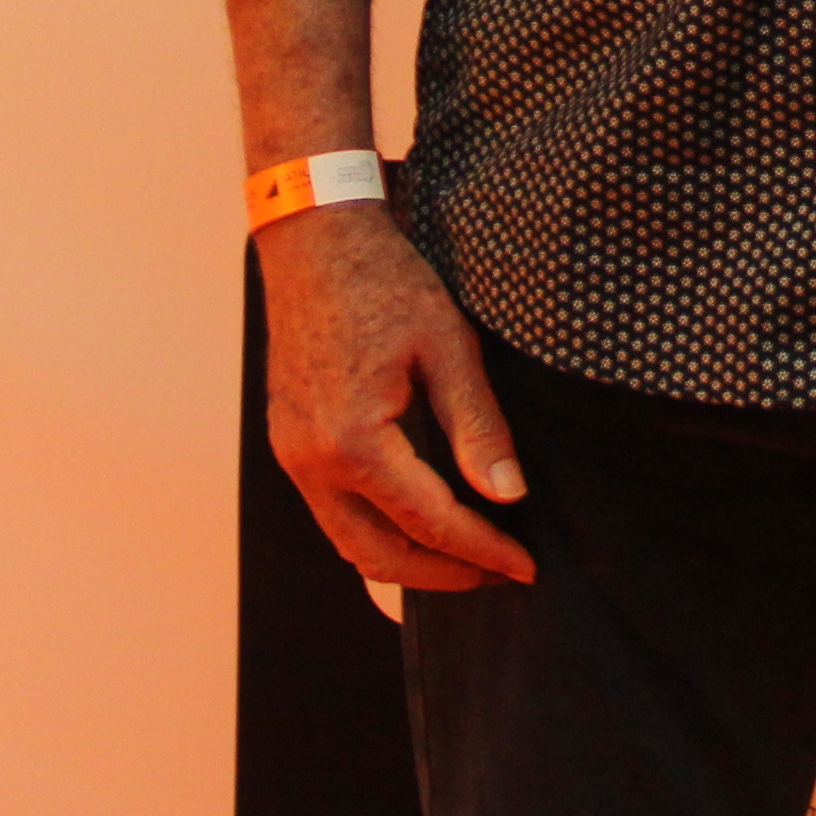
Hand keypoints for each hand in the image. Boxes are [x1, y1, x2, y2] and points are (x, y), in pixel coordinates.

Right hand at [258, 202, 538, 593]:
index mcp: (355, 442)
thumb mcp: (448, 346)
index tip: (526, 566)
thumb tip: (509, 495)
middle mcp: (312, 462)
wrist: (314, 241)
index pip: (429, 522)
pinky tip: (416, 523)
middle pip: (381, 554)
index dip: (483, 549)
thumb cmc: (385, 281)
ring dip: (407, 562)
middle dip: (445, 574)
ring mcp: (293, 456)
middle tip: (500, 573)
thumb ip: (478, 426)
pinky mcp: (290, 444)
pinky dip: (376, 533)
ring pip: (350, 542)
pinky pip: (332, 513)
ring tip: (466, 558)